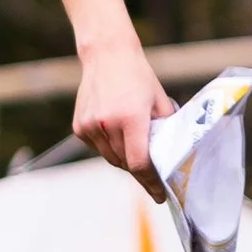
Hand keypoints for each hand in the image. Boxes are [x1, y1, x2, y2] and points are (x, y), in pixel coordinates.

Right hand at [73, 37, 174, 200]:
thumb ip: (166, 130)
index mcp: (131, 118)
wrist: (107, 55)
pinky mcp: (79, 126)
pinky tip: (116, 130)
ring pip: (111, 158)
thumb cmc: (138, 77)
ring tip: (134, 143)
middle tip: (152, 171)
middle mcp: (107, 123)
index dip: (150, 183)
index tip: (160, 196)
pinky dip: (109, 146)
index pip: (139, 163)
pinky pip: (98, 148)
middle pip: (125, 163)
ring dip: (124, 158)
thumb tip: (172, 158)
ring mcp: (90, 126)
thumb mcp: (160, 101)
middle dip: (140, 169)